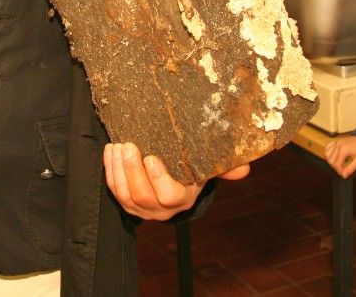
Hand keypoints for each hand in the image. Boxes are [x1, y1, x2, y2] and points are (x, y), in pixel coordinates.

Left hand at [103, 142, 248, 220]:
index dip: (158, 178)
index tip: (151, 157)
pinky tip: (111, 151)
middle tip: (129, 145)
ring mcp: (141, 209)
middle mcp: (160, 209)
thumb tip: (244, 168)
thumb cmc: (191, 171)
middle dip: (132, 170)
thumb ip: (225, 167)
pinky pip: (114, 189)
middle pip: (142, 195)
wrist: (174, 183)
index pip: (169, 195)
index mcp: (182, 199)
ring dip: (119, 169)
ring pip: (124, 194)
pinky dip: (110, 170)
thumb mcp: (207, 169)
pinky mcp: (126, 204)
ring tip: (118, 146)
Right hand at [324, 136, 355, 178]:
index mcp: (344, 149)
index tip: (344, 174)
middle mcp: (338, 145)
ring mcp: (336, 142)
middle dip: (336, 167)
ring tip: (339, 163)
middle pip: (330, 160)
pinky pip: (327, 148)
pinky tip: (335, 156)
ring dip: (331, 161)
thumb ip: (351, 168)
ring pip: (326, 154)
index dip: (339, 171)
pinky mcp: (336, 141)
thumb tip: (344, 176)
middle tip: (343, 169)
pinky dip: (329, 153)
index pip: (336, 164)